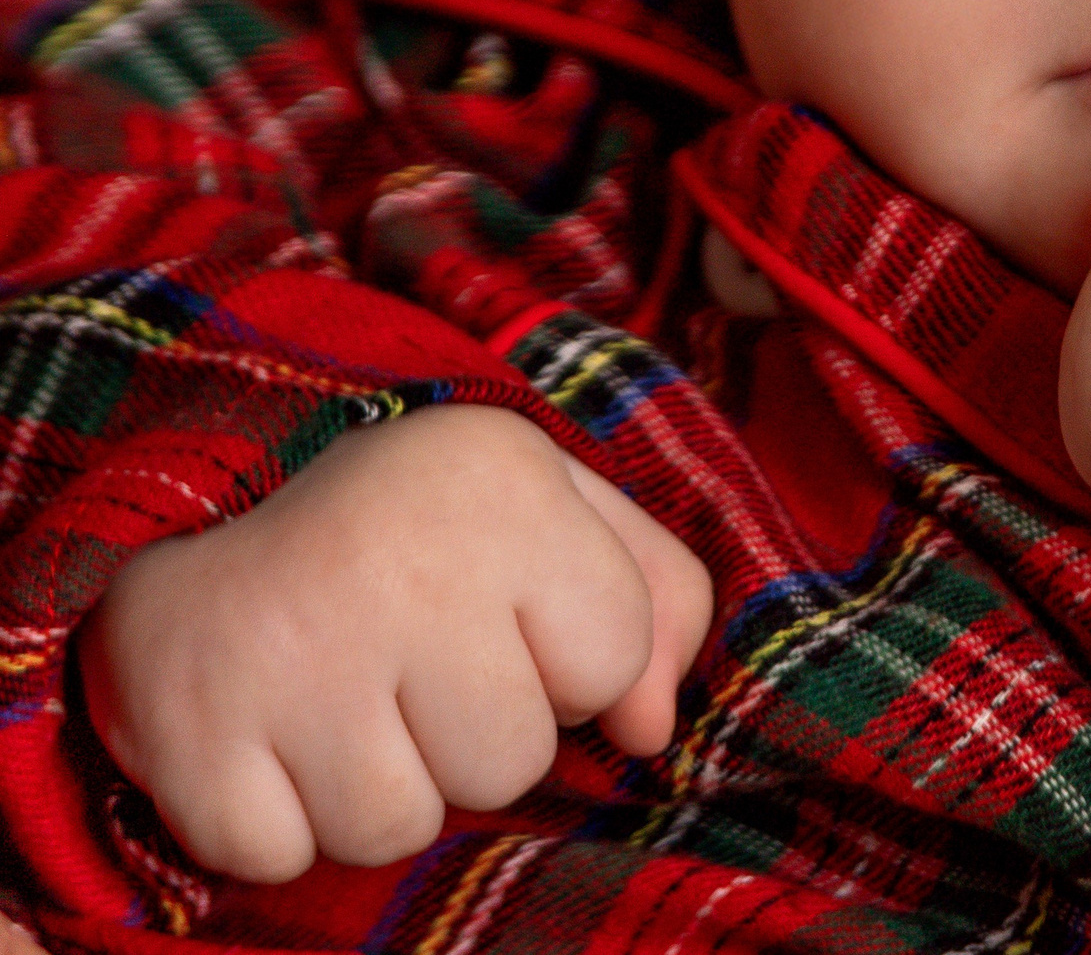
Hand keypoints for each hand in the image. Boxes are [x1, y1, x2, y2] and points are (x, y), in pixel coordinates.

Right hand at [76, 404, 713, 882]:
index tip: (504, 610)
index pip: (613, 658)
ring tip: (342, 695)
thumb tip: (647, 733)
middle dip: (473, 737)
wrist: (208, 500)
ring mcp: (286, 647)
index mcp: (501, 479)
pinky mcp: (188, 726)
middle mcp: (398, 557)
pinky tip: (268, 733)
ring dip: (378, 786)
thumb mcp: (558, 513)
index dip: (567, 659)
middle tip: (411, 661)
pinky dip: (277, 821)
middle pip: (508, 763)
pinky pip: (280, 858)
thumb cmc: (425, 526)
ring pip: (397, 827)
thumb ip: (655, 603)